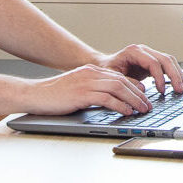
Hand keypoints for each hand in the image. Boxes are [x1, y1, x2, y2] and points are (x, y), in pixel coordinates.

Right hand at [21, 65, 153, 117]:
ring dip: (133, 100)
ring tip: (142, 110)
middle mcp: (91, 73)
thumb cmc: (55, 95)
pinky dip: (120, 105)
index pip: (120, 77)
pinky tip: (126, 112)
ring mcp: (86, 82)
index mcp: (91, 71)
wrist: (34, 94)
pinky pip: (107, 98)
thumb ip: (94, 91)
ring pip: (118, 88)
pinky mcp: (82, 93)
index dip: (135, 87)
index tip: (144, 97)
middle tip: (148, 106)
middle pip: (123, 81)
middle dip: (138, 95)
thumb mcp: (78, 88)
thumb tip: (112, 101)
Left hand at [96, 43, 182, 96]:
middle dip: (174, 75)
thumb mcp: (113, 77)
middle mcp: (144, 50)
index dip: (159, 77)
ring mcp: (149, 54)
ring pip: (169, 61)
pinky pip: (167, 65)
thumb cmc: (107, 70)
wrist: (105, 66)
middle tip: (179, 90)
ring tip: (181, 88)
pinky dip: (174, 74)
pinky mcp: (152, 61)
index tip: (161, 91)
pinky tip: (177, 84)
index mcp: (134, 51)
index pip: (153, 62)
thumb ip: (126, 81)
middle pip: (165, 59)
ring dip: (177, 74)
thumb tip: (141, 88)